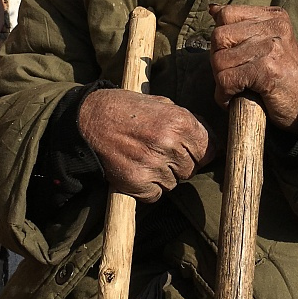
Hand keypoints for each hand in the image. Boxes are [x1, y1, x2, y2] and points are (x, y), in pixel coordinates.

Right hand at [78, 88, 214, 202]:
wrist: (88, 120)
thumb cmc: (125, 109)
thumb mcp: (161, 103)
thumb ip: (186, 122)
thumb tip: (209, 140)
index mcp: (179, 122)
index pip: (209, 149)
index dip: (201, 151)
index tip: (192, 152)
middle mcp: (168, 144)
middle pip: (193, 168)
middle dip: (182, 163)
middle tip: (162, 153)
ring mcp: (153, 165)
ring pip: (174, 183)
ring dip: (165, 175)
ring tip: (146, 158)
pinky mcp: (137, 183)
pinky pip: (156, 194)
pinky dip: (149, 187)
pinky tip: (138, 170)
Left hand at [209, 4, 297, 129]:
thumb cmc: (282, 76)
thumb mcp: (266, 42)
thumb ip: (241, 25)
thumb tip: (213, 9)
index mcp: (274, 16)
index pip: (226, 14)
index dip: (221, 39)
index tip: (233, 56)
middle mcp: (275, 27)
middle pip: (219, 36)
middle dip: (218, 60)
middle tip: (232, 75)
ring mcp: (271, 48)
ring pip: (219, 60)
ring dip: (221, 80)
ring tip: (236, 87)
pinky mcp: (267, 71)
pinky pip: (227, 80)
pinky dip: (224, 94)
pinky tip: (235, 97)